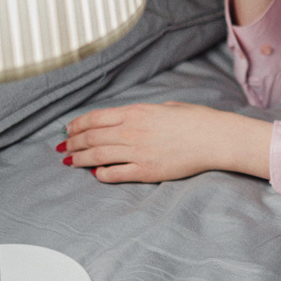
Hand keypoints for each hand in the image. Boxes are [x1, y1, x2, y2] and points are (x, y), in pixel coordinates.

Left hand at [60, 102, 271, 182]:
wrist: (215, 138)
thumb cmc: (197, 120)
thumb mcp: (167, 106)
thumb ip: (145, 113)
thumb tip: (131, 119)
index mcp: (136, 112)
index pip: (95, 118)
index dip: (77, 124)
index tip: (68, 130)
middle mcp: (132, 131)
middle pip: (90, 137)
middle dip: (73, 143)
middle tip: (65, 148)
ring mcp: (137, 152)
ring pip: (97, 156)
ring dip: (80, 159)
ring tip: (71, 162)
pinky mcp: (146, 170)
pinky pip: (114, 174)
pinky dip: (101, 174)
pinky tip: (96, 173)